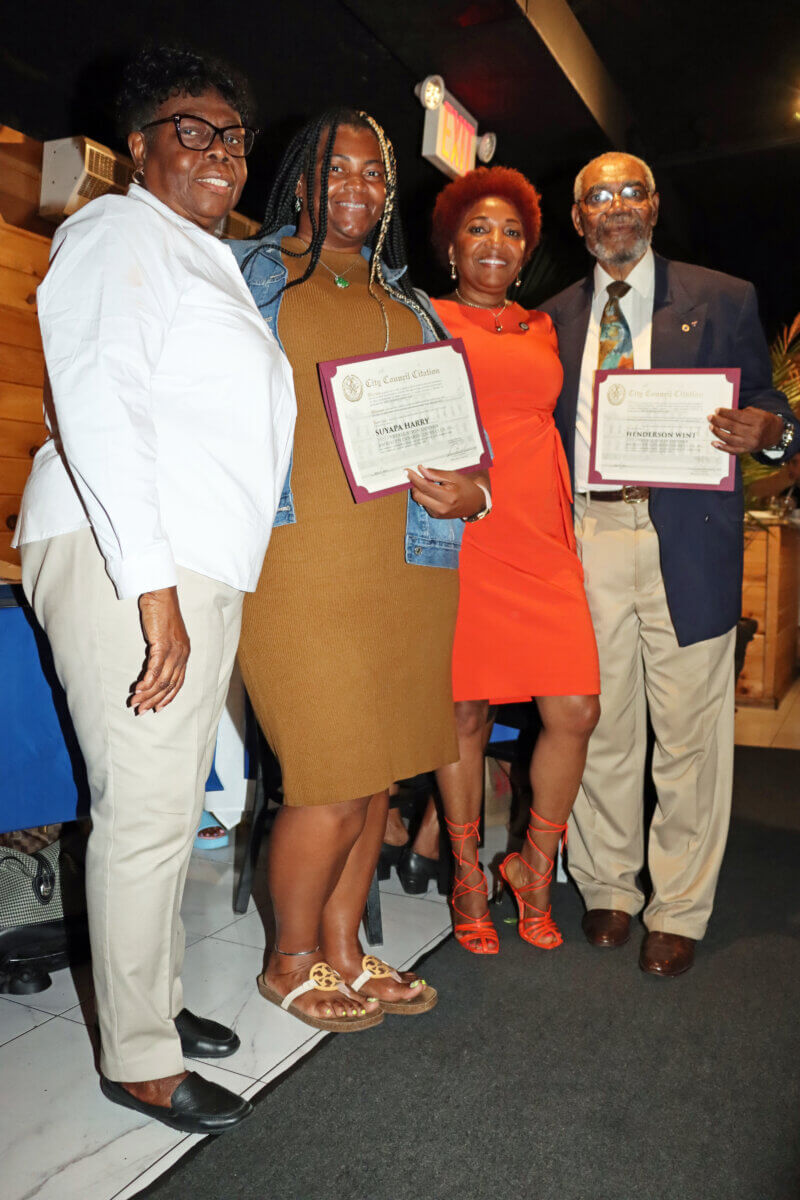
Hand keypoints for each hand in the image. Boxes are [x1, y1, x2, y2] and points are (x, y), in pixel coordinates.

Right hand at [131, 586, 190, 713]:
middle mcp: (183, 654)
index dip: (169, 697)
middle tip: (141, 711)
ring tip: (135, 703)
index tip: (158, 709)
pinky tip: (138, 689)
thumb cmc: (161, 613)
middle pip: (170, 685)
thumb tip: (153, 667)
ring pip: (162, 680)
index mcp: (185, 653)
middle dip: (155, 701)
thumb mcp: (165, 636)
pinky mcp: (163, 644)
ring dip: (148, 694)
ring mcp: (174, 650)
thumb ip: (163, 651)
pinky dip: (147, 681)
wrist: (160, 594)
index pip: (179, 682)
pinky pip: (155, 668)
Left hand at [407, 466, 487, 519]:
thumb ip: (437, 474)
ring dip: (420, 490)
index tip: (407, 471)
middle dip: (415, 485)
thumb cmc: (466, 487)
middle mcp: (441, 508)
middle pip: (418, 495)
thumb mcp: (454, 476)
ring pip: (419, 500)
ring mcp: (438, 514)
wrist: (475, 504)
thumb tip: (421, 470)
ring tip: (429, 483)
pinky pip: (424, 504)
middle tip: (417, 475)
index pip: (425, 486)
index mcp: (447, 497)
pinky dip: (425, 496)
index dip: (414, 478)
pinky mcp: (436, 516)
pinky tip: (433, 492)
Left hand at [708, 407, 784, 454]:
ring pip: (730, 439)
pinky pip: (733, 450)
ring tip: (711, 427)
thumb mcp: (756, 413)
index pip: (738, 416)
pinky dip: (722, 447)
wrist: (775, 434)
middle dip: (719, 422)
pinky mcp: (747, 450)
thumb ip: (742, 413)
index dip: (726, 413)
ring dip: (718, 433)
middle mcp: (754, 433)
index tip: (716, 410)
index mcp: (757, 421)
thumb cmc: (763, 420)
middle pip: (732, 427)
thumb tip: (723, 413)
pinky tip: (714, 443)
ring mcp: (750, 443)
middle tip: (710, 417)